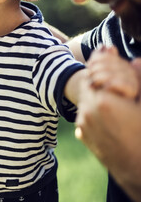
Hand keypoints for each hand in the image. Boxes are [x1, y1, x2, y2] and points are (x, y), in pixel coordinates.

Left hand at [75, 56, 140, 200]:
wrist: (138, 170)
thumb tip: (136, 61)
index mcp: (105, 101)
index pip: (97, 70)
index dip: (103, 58)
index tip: (106, 48)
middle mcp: (88, 111)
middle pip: (88, 82)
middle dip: (97, 72)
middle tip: (104, 60)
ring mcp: (83, 125)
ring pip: (85, 98)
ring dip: (95, 89)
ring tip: (108, 85)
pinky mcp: (83, 135)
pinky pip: (85, 113)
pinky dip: (93, 106)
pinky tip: (108, 106)